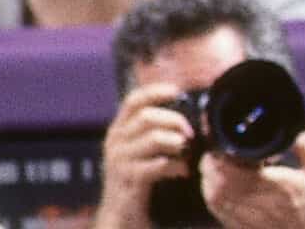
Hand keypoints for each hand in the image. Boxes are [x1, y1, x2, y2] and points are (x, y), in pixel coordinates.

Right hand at [97, 82, 193, 228]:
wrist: (120, 212)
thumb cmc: (138, 175)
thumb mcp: (141, 148)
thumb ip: (155, 129)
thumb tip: (187, 113)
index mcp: (119, 129)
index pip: (133, 100)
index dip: (155, 92)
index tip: (177, 91)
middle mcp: (115, 141)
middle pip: (148, 117)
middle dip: (175, 121)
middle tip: (189, 134)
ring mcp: (119, 161)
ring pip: (155, 138)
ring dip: (177, 143)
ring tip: (186, 153)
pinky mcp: (129, 179)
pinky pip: (158, 164)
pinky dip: (176, 165)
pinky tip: (182, 171)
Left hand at [200, 131, 304, 228]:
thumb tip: (299, 131)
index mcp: (261, 182)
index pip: (225, 160)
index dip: (226, 147)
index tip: (237, 139)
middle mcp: (240, 198)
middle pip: (210, 171)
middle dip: (217, 156)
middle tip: (231, 149)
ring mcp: (231, 212)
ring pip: (207, 185)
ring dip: (214, 172)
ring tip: (230, 164)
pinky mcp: (227, 221)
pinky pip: (211, 199)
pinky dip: (214, 187)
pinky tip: (230, 183)